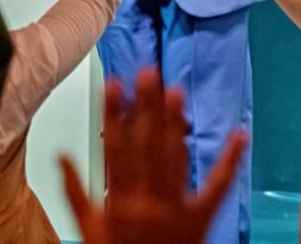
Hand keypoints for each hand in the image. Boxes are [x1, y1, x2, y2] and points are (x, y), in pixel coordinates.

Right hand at [61, 68, 246, 243]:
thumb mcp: (88, 231)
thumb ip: (74, 192)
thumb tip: (61, 156)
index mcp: (121, 203)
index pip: (117, 149)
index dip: (114, 114)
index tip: (113, 84)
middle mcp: (150, 201)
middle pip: (148, 145)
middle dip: (147, 107)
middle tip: (148, 73)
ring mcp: (178, 207)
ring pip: (175, 157)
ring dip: (175, 122)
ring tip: (175, 90)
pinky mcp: (202, 217)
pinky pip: (218, 186)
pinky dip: (230, 160)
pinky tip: (239, 135)